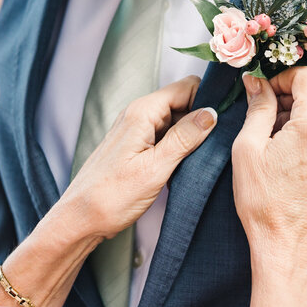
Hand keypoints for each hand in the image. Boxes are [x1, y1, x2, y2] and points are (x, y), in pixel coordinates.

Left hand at [64, 76, 216, 240]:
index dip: (208, 98)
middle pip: (183, 102)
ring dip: (191, 135)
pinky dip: (178, 146)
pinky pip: (165, 135)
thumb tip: (212, 113)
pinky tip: (185, 165)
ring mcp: (136, 130)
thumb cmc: (111, 196)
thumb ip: (185, 138)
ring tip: (203, 157)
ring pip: (176, 120)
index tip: (226, 118)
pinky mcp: (136, 146)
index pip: (187, 86)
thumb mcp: (156, 168)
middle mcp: (138, 115)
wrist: (80, 220)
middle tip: (219, 142)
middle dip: (202, 118)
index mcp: (143, 112)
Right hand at [231, 68, 306, 265]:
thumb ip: (258, 107)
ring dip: (302, 109)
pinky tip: (290, 145)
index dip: (282, 77)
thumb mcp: (248, 147)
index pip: (306, 77)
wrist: (286, 243)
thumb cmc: (264, 200)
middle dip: (292, 91)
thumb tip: (256, 82)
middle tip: (266, 107)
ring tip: (275, 129)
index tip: (264, 89)